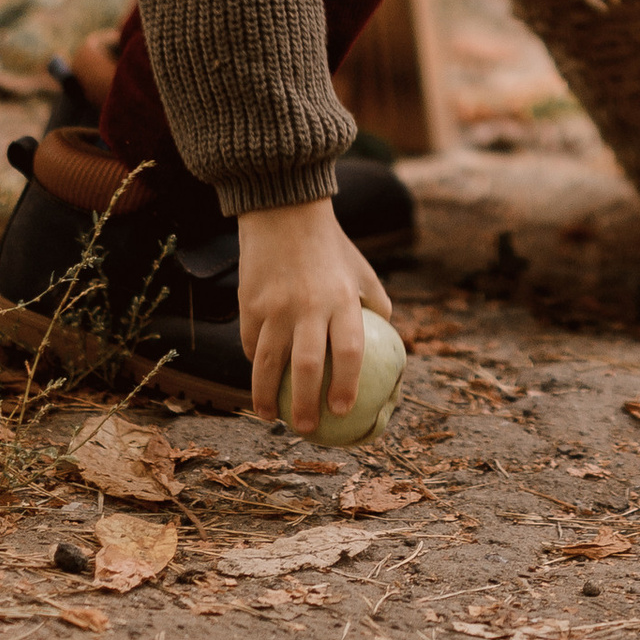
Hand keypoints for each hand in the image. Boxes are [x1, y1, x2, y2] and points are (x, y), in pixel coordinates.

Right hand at [237, 194, 392, 434]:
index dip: (347, 384)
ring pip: (269, 364)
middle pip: (308, 367)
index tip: (343, 410)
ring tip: (272, 418)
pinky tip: (259, 381)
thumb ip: (376, 303)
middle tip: (307, 428)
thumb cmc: (330, 245)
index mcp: (342, 298)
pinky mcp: (250, 304)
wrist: (284, 211)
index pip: (349, 351)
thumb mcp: (360, 269)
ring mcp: (276, 307)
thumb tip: (390, 339)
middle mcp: (309, 306)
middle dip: (307, 405)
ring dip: (267, 397)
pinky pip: (252, 344)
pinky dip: (256, 366)